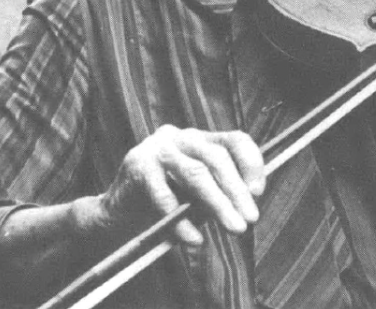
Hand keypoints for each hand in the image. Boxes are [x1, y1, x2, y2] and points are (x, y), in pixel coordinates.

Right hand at [92, 125, 264, 247]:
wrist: (117, 215)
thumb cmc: (163, 206)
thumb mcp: (196, 197)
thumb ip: (217, 194)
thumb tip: (248, 204)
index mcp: (198, 139)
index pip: (233, 139)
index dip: (251, 163)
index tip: (259, 192)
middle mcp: (179, 136)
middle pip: (216, 158)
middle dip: (236, 190)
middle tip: (250, 220)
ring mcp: (157, 148)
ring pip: (195, 173)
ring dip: (218, 203)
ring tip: (235, 228)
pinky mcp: (137, 165)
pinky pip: (165, 195)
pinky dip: (181, 221)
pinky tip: (193, 239)